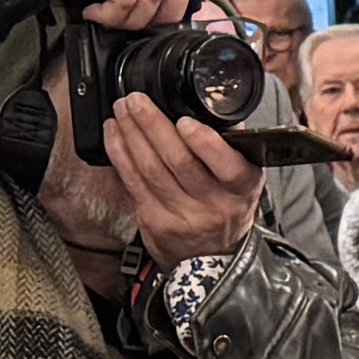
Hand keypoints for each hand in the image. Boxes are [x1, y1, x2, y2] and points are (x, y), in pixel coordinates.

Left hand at [69, 98, 262, 266]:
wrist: (212, 258)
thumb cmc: (227, 207)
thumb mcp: (244, 179)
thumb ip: (230, 145)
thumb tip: (207, 105)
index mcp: (242, 188)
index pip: (227, 166)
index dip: (204, 142)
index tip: (185, 121)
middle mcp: (214, 205)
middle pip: (179, 161)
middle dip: (153, 125)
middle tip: (136, 100)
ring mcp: (182, 216)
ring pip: (151, 169)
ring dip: (132, 134)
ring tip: (122, 109)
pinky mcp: (154, 221)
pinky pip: (132, 181)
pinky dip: (120, 152)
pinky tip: (114, 132)